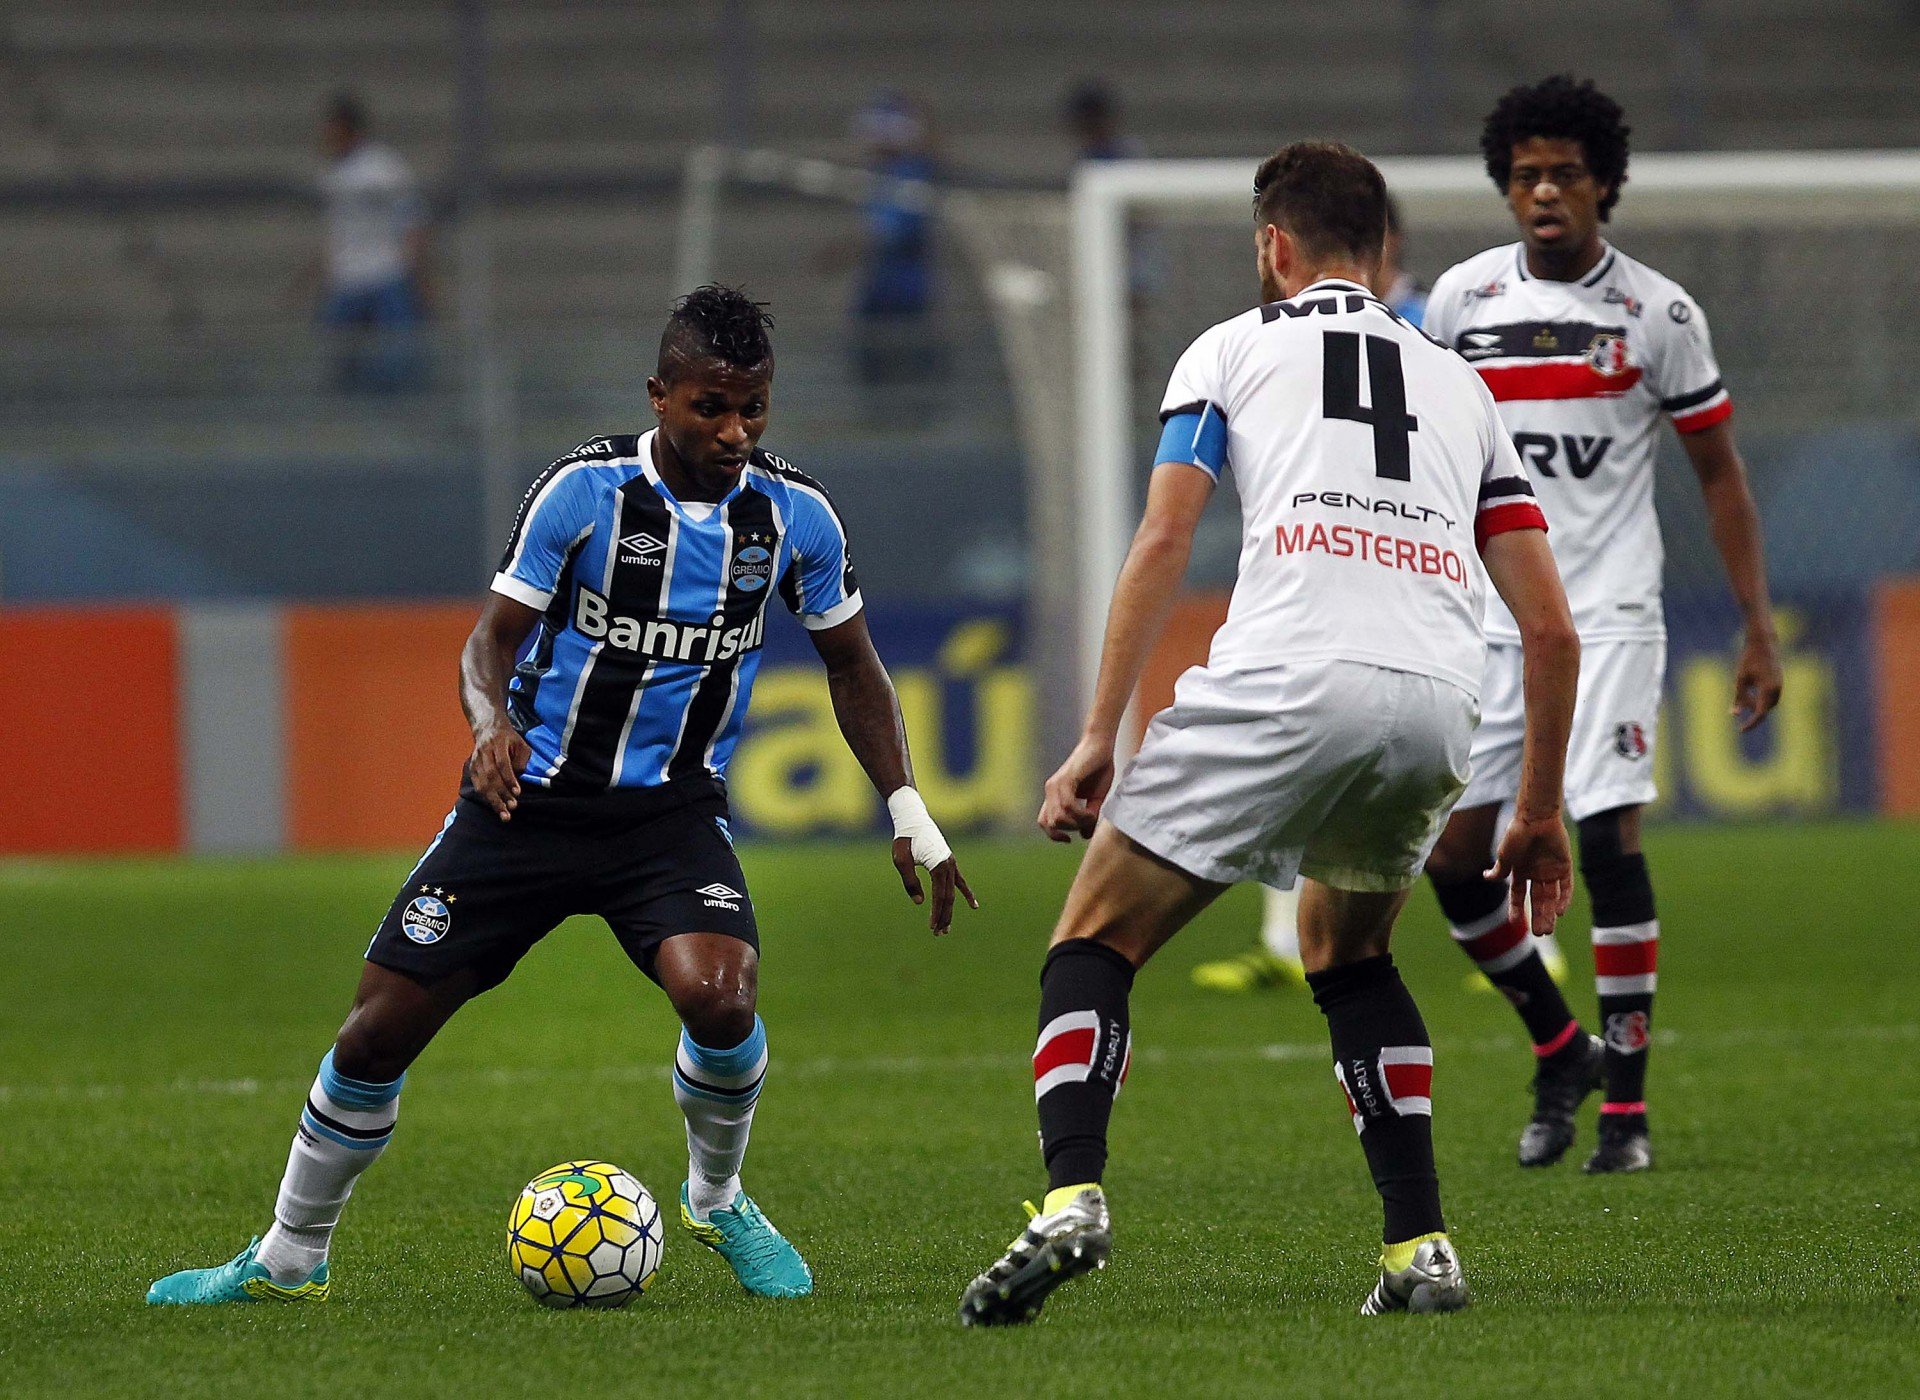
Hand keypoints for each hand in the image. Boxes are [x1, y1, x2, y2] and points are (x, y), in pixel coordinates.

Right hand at [469, 723, 530, 820]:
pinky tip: (495, 806)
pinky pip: (477, 785)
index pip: (502, 763)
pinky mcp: (472, 768)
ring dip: (493, 800)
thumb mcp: (521, 744)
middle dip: (501, 794)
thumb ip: (521, 760)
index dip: (509, 779)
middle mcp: (484, 751)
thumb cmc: (509, 738)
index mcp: (497, 742)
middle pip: (490, 776)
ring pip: (482, 783)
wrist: (487, 728)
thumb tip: (517, 778)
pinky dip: (486, 797)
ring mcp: (475, 760)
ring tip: (503, 814)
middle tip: (511, 809)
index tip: (517, 793)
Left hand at [891, 840, 978, 934]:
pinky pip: (960, 881)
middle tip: (939, 934)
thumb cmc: (904, 840)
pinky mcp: (950, 861)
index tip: (932, 927)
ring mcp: (951, 863)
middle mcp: (948, 865)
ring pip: (953, 892)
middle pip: (948, 897)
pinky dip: (966, 893)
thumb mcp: (901, 861)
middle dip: (944, 916)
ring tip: (947, 928)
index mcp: (938, 865)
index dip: (936, 913)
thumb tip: (920, 902)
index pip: (939, 896)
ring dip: (950, 910)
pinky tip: (973, 905)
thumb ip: (910, 882)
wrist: (913, 819)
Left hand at [1038, 735, 1115, 842]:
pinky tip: (1091, 812)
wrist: (1102, 745)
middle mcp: (1051, 791)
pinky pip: (1067, 806)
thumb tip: (1084, 836)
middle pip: (1050, 824)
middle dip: (1070, 829)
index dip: (1055, 835)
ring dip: (1076, 823)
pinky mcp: (1065, 779)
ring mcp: (1056, 785)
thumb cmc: (1099, 769)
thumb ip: (1089, 817)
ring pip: (1058, 818)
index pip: (1044, 822)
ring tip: (1091, 816)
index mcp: (1055, 796)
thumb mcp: (1096, 799)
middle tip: (1088, 822)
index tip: (1070, 840)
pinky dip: (1080, 814)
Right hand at [1486, 808, 1573, 934]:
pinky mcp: (1565, 865)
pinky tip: (1559, 912)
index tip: (1514, 921)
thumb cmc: (1517, 834)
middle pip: (1538, 900)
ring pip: (1551, 897)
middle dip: (1538, 916)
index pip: (1518, 894)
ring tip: (1548, 929)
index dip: (1516, 908)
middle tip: (1540, 933)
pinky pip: (1565, 887)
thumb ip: (1499, 870)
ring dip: (1550, 913)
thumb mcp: (1505, 855)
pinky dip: (1563, 899)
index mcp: (1520, 871)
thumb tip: (1486, 878)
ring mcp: (1551, 870)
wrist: (1536, 818)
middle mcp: (1536, 873)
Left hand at [1732, 627, 1782, 732]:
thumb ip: (1739, 697)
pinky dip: (1761, 697)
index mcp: (1768, 689)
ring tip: (1744, 696)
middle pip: (1765, 709)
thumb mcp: (1740, 679)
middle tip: (1737, 708)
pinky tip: (1751, 690)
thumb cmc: (1748, 659)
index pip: (1760, 713)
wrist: (1763, 642)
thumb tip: (1734, 714)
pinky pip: (1771, 696)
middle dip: (1752, 711)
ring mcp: (1781, 684)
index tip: (1741, 730)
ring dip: (1757, 704)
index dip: (1751, 723)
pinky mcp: (1780, 681)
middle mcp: (1778, 689)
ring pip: (1769, 703)